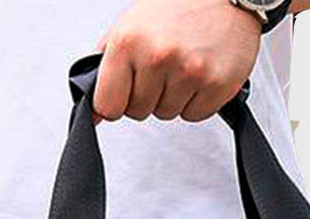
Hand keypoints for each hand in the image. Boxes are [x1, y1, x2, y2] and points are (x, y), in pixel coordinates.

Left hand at [94, 0, 260, 122]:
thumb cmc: (177, 8)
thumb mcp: (130, 25)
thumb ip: (108, 66)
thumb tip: (94, 112)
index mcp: (128, 41)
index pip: (108, 105)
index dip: (116, 102)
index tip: (124, 93)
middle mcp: (157, 57)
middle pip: (138, 112)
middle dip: (147, 96)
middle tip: (161, 68)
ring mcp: (188, 73)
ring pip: (166, 114)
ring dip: (172, 97)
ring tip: (182, 66)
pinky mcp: (215, 86)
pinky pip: (193, 116)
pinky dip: (195, 101)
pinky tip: (199, 75)